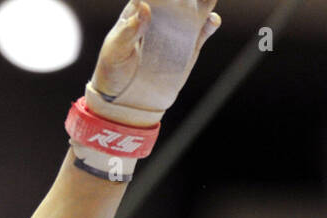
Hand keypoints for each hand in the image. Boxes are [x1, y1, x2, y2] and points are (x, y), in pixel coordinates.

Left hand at [88, 0, 220, 125]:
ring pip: (197, 6)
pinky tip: (211, 21)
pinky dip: (212, 22)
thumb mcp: (116, 51)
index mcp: (140, 9)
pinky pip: (206, 28)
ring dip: (204, 0)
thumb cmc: (114, 70)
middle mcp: (162, 14)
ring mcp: (178, 28)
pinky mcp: (191, 44)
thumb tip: (145, 7)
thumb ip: (130, 30)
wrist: (127, 99)